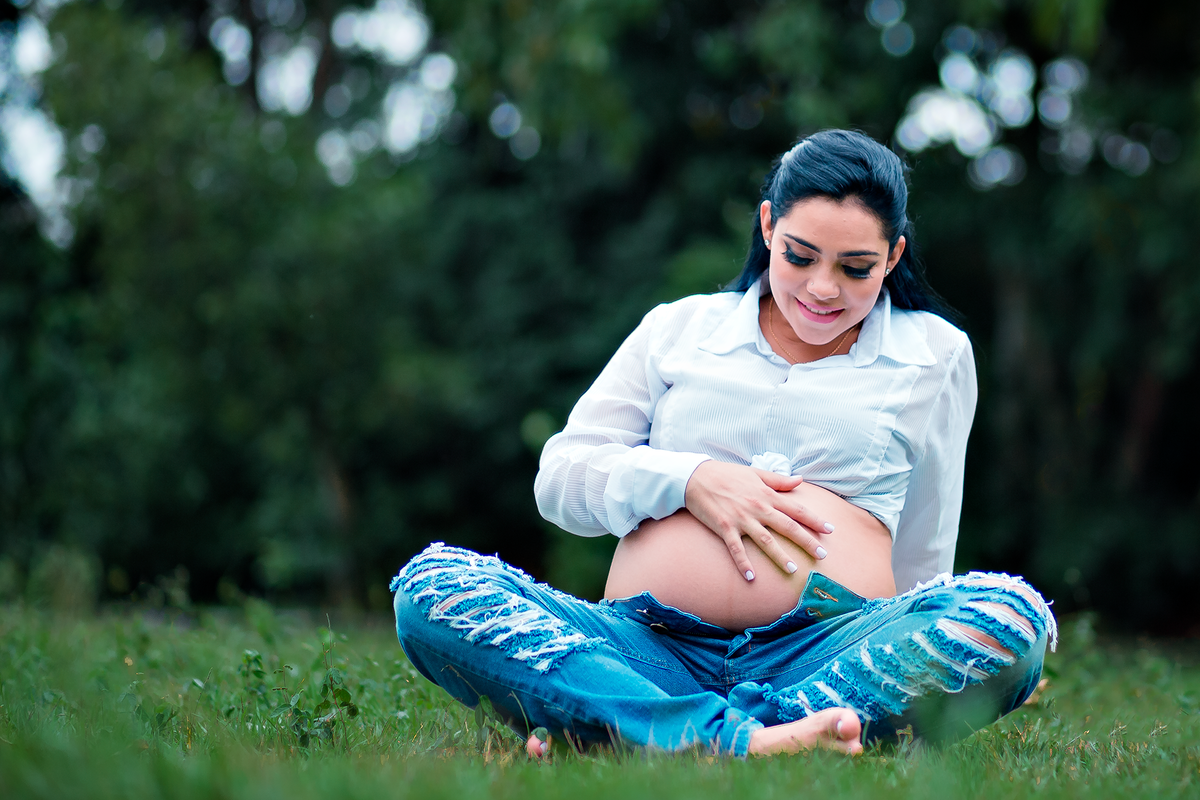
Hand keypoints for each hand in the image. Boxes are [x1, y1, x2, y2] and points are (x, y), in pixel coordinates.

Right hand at [683, 460, 834, 580]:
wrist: (696, 477)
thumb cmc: (726, 474)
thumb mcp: (755, 473)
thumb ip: (778, 480)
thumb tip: (800, 480)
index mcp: (766, 495)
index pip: (796, 509)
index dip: (814, 520)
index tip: (830, 530)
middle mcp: (757, 508)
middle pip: (787, 527)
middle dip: (806, 541)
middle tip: (822, 555)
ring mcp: (741, 519)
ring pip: (765, 540)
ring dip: (779, 556)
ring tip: (793, 569)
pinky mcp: (724, 527)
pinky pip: (735, 548)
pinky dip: (743, 563)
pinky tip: (751, 577)